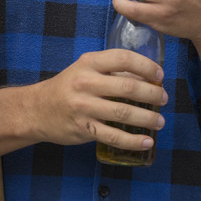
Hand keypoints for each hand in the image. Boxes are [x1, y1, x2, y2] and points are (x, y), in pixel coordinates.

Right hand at [30, 49, 166, 150]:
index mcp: (89, 63)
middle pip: (128, 87)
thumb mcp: (85, 68)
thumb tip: (146, 75)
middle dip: (152, 94)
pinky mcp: (83, 129)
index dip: (146, 66)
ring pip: (124, 113)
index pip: (124, 58)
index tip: (160, 75)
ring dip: (147, 118)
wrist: (36, 110)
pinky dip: (133, 141)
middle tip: (164, 99)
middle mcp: (86, 83)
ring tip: (160, 121)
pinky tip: (147, 141)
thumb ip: (111, 69)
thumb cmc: (68, 86)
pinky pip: (113, 136)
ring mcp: (84, 107)